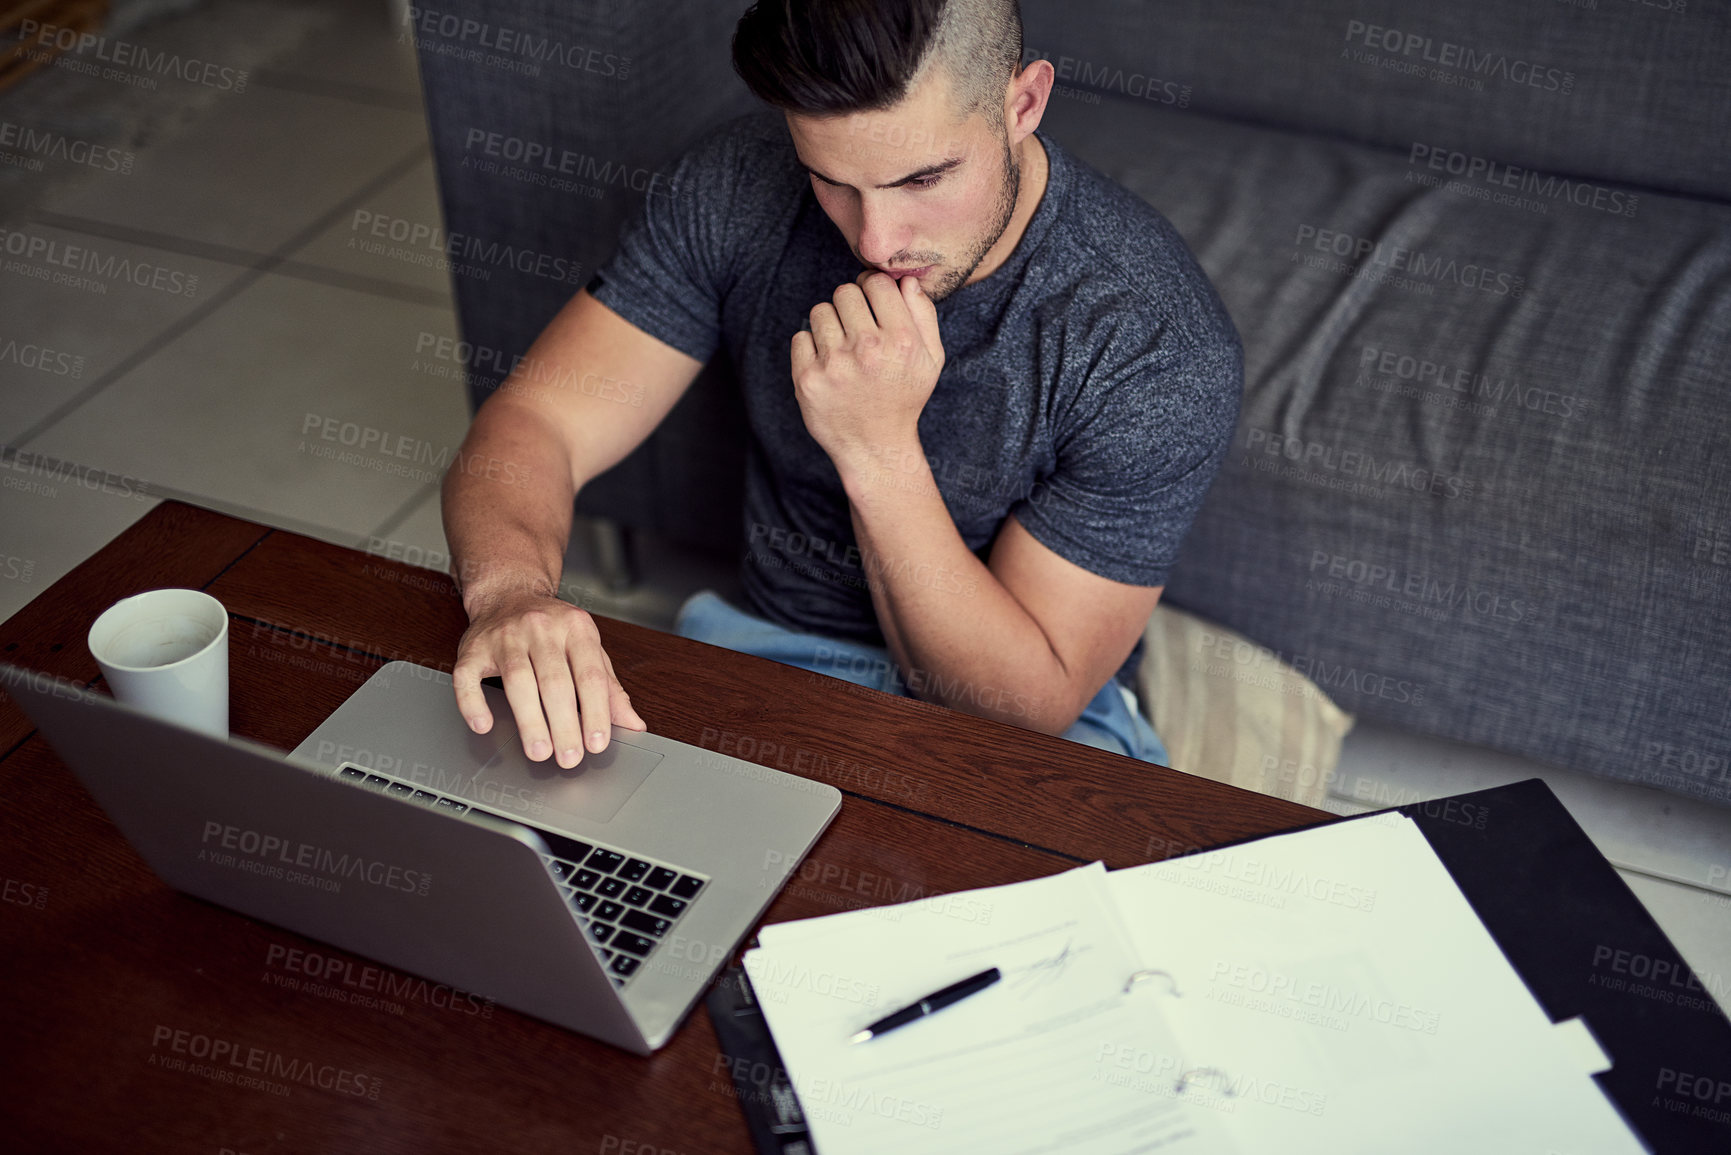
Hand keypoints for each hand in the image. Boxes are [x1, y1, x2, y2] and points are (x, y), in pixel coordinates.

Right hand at [451, 588, 644, 766]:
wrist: (509, 594)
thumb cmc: (553, 630)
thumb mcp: (588, 649)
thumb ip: (609, 688)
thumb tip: (634, 725)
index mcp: (575, 627)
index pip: (589, 675)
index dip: (595, 712)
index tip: (597, 744)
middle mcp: (540, 628)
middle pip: (554, 681)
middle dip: (564, 724)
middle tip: (570, 758)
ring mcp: (504, 636)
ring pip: (517, 680)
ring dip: (530, 720)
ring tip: (539, 752)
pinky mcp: (472, 648)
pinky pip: (468, 677)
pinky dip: (473, 703)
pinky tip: (484, 725)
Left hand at [790, 270, 944, 472]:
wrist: (876, 446)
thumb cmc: (904, 396)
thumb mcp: (931, 358)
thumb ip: (924, 314)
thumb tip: (906, 280)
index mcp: (901, 340)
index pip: (877, 282)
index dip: (873, 287)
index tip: (872, 302)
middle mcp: (867, 349)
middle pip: (845, 291)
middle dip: (850, 305)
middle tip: (856, 328)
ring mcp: (835, 365)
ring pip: (820, 311)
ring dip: (829, 324)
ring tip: (842, 348)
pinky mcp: (808, 379)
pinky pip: (800, 337)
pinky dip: (810, 348)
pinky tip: (827, 366)